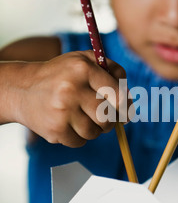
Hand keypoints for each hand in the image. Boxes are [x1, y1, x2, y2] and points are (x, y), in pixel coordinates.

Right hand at [15, 50, 129, 146]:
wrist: (22, 89)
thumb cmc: (62, 75)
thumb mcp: (85, 60)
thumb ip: (112, 71)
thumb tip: (129, 101)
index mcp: (83, 69)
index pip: (117, 95)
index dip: (126, 106)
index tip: (126, 111)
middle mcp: (72, 89)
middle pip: (108, 118)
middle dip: (109, 120)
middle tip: (104, 116)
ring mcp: (62, 112)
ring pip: (95, 132)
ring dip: (94, 129)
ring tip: (83, 118)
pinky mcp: (54, 130)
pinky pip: (80, 142)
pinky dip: (79, 137)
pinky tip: (69, 124)